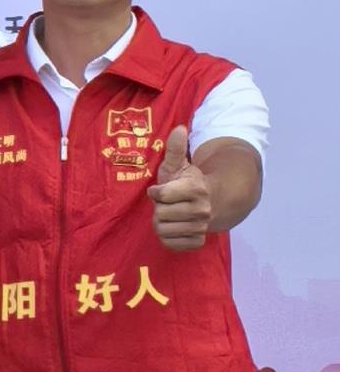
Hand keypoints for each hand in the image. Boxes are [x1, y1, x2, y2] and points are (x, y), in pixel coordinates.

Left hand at [149, 123, 214, 251]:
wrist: (214, 203)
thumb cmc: (188, 183)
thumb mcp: (180, 165)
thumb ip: (176, 148)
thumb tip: (179, 127)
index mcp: (196, 189)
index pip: (161, 195)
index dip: (156, 192)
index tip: (160, 191)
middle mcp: (202, 210)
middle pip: (160, 214)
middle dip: (159, 208)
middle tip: (167, 204)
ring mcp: (201, 227)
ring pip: (162, 230)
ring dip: (161, 223)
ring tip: (170, 215)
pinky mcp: (197, 242)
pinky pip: (170, 244)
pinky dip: (168, 238)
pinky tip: (174, 228)